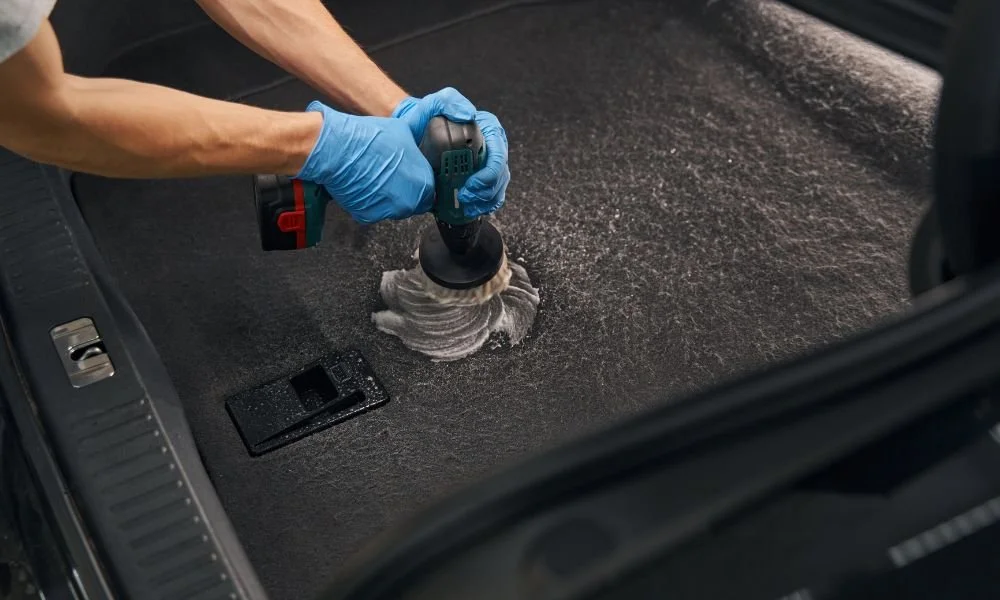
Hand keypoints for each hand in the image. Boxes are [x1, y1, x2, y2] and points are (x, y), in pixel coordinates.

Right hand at [295, 101, 433, 223]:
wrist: (337, 149)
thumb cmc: (370, 139)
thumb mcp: (405, 130)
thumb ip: (418, 141)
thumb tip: (423, 133)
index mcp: (423, 184)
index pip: (431, 192)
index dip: (423, 183)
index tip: (415, 177)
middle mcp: (408, 203)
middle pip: (414, 202)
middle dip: (407, 191)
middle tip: (394, 174)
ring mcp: (387, 212)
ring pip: (394, 207)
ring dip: (390, 196)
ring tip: (377, 176)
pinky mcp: (367, 216)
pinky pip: (375, 210)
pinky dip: (372, 200)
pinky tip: (365, 183)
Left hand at [393, 88, 510, 218]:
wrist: (413, 133)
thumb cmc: (426, 117)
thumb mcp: (435, 103)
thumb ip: (450, 101)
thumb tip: (469, 115)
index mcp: (488, 130)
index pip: (498, 153)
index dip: (490, 173)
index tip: (472, 183)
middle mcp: (491, 147)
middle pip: (500, 174)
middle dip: (486, 191)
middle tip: (467, 197)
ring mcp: (486, 163)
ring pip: (497, 187)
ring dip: (485, 200)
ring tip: (467, 206)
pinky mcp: (479, 178)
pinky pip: (491, 195)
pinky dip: (484, 205)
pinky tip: (472, 209)